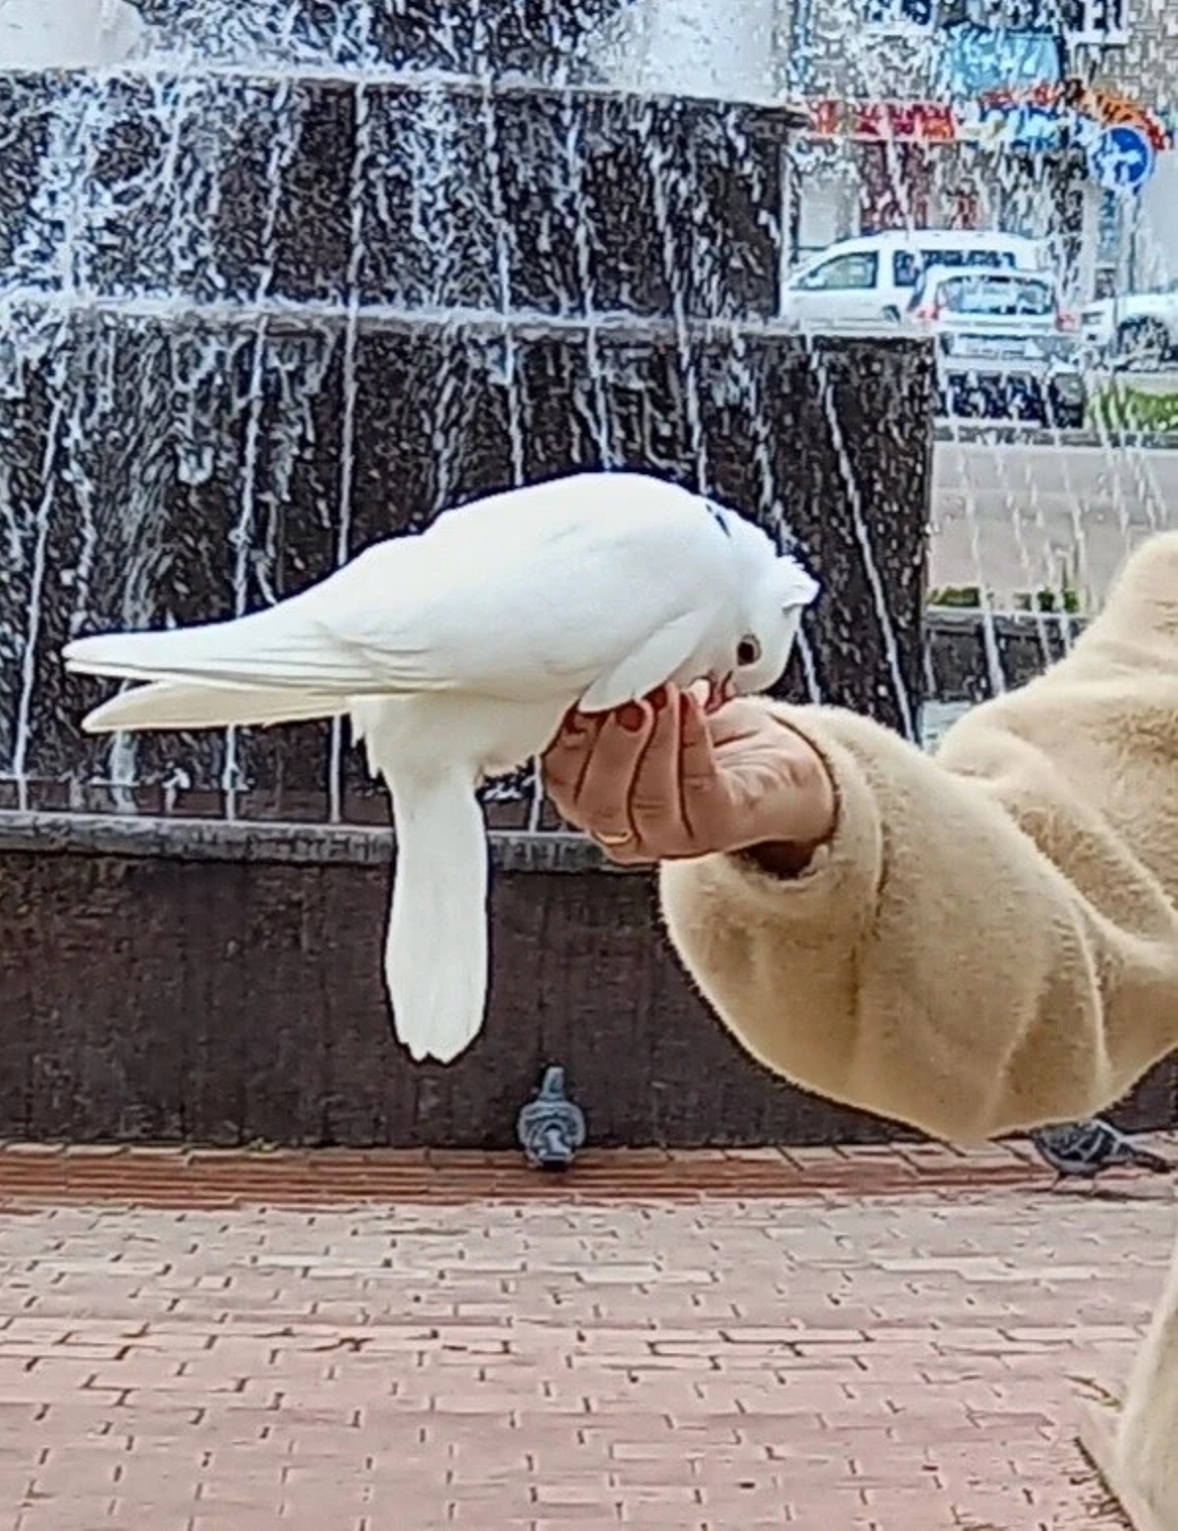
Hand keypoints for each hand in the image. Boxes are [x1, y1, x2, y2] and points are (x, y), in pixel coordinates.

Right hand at [542, 682, 836, 865]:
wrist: (770, 758)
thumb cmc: (700, 731)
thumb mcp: (642, 708)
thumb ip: (607, 701)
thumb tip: (587, 666)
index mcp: (592, 799)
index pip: (563, 781)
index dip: (567, 741)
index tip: (578, 697)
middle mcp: (625, 827)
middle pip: (598, 802)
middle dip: (610, 744)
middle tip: (624, 697)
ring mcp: (671, 836)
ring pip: (648, 799)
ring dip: (654, 740)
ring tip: (662, 694)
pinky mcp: (718, 827)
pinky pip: (698, 790)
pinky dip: (691, 743)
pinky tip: (692, 708)